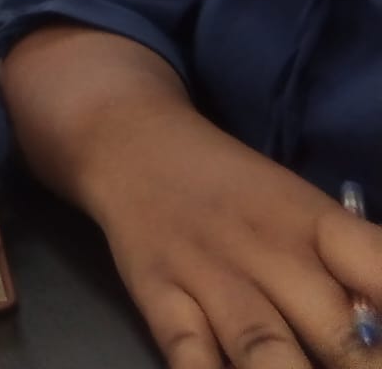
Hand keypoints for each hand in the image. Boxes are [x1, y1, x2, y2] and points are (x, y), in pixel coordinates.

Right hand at [83, 111, 381, 367]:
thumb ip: (353, 271)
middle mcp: (268, 249)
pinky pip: (187, 352)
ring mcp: (208, 273)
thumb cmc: (237, 190)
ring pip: (264, 349)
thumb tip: (378, 324)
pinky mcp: (157, 293)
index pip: (381, 268)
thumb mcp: (304, 213)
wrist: (134, 143)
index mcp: (316, 223)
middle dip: (360, 364)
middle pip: (337, 330)